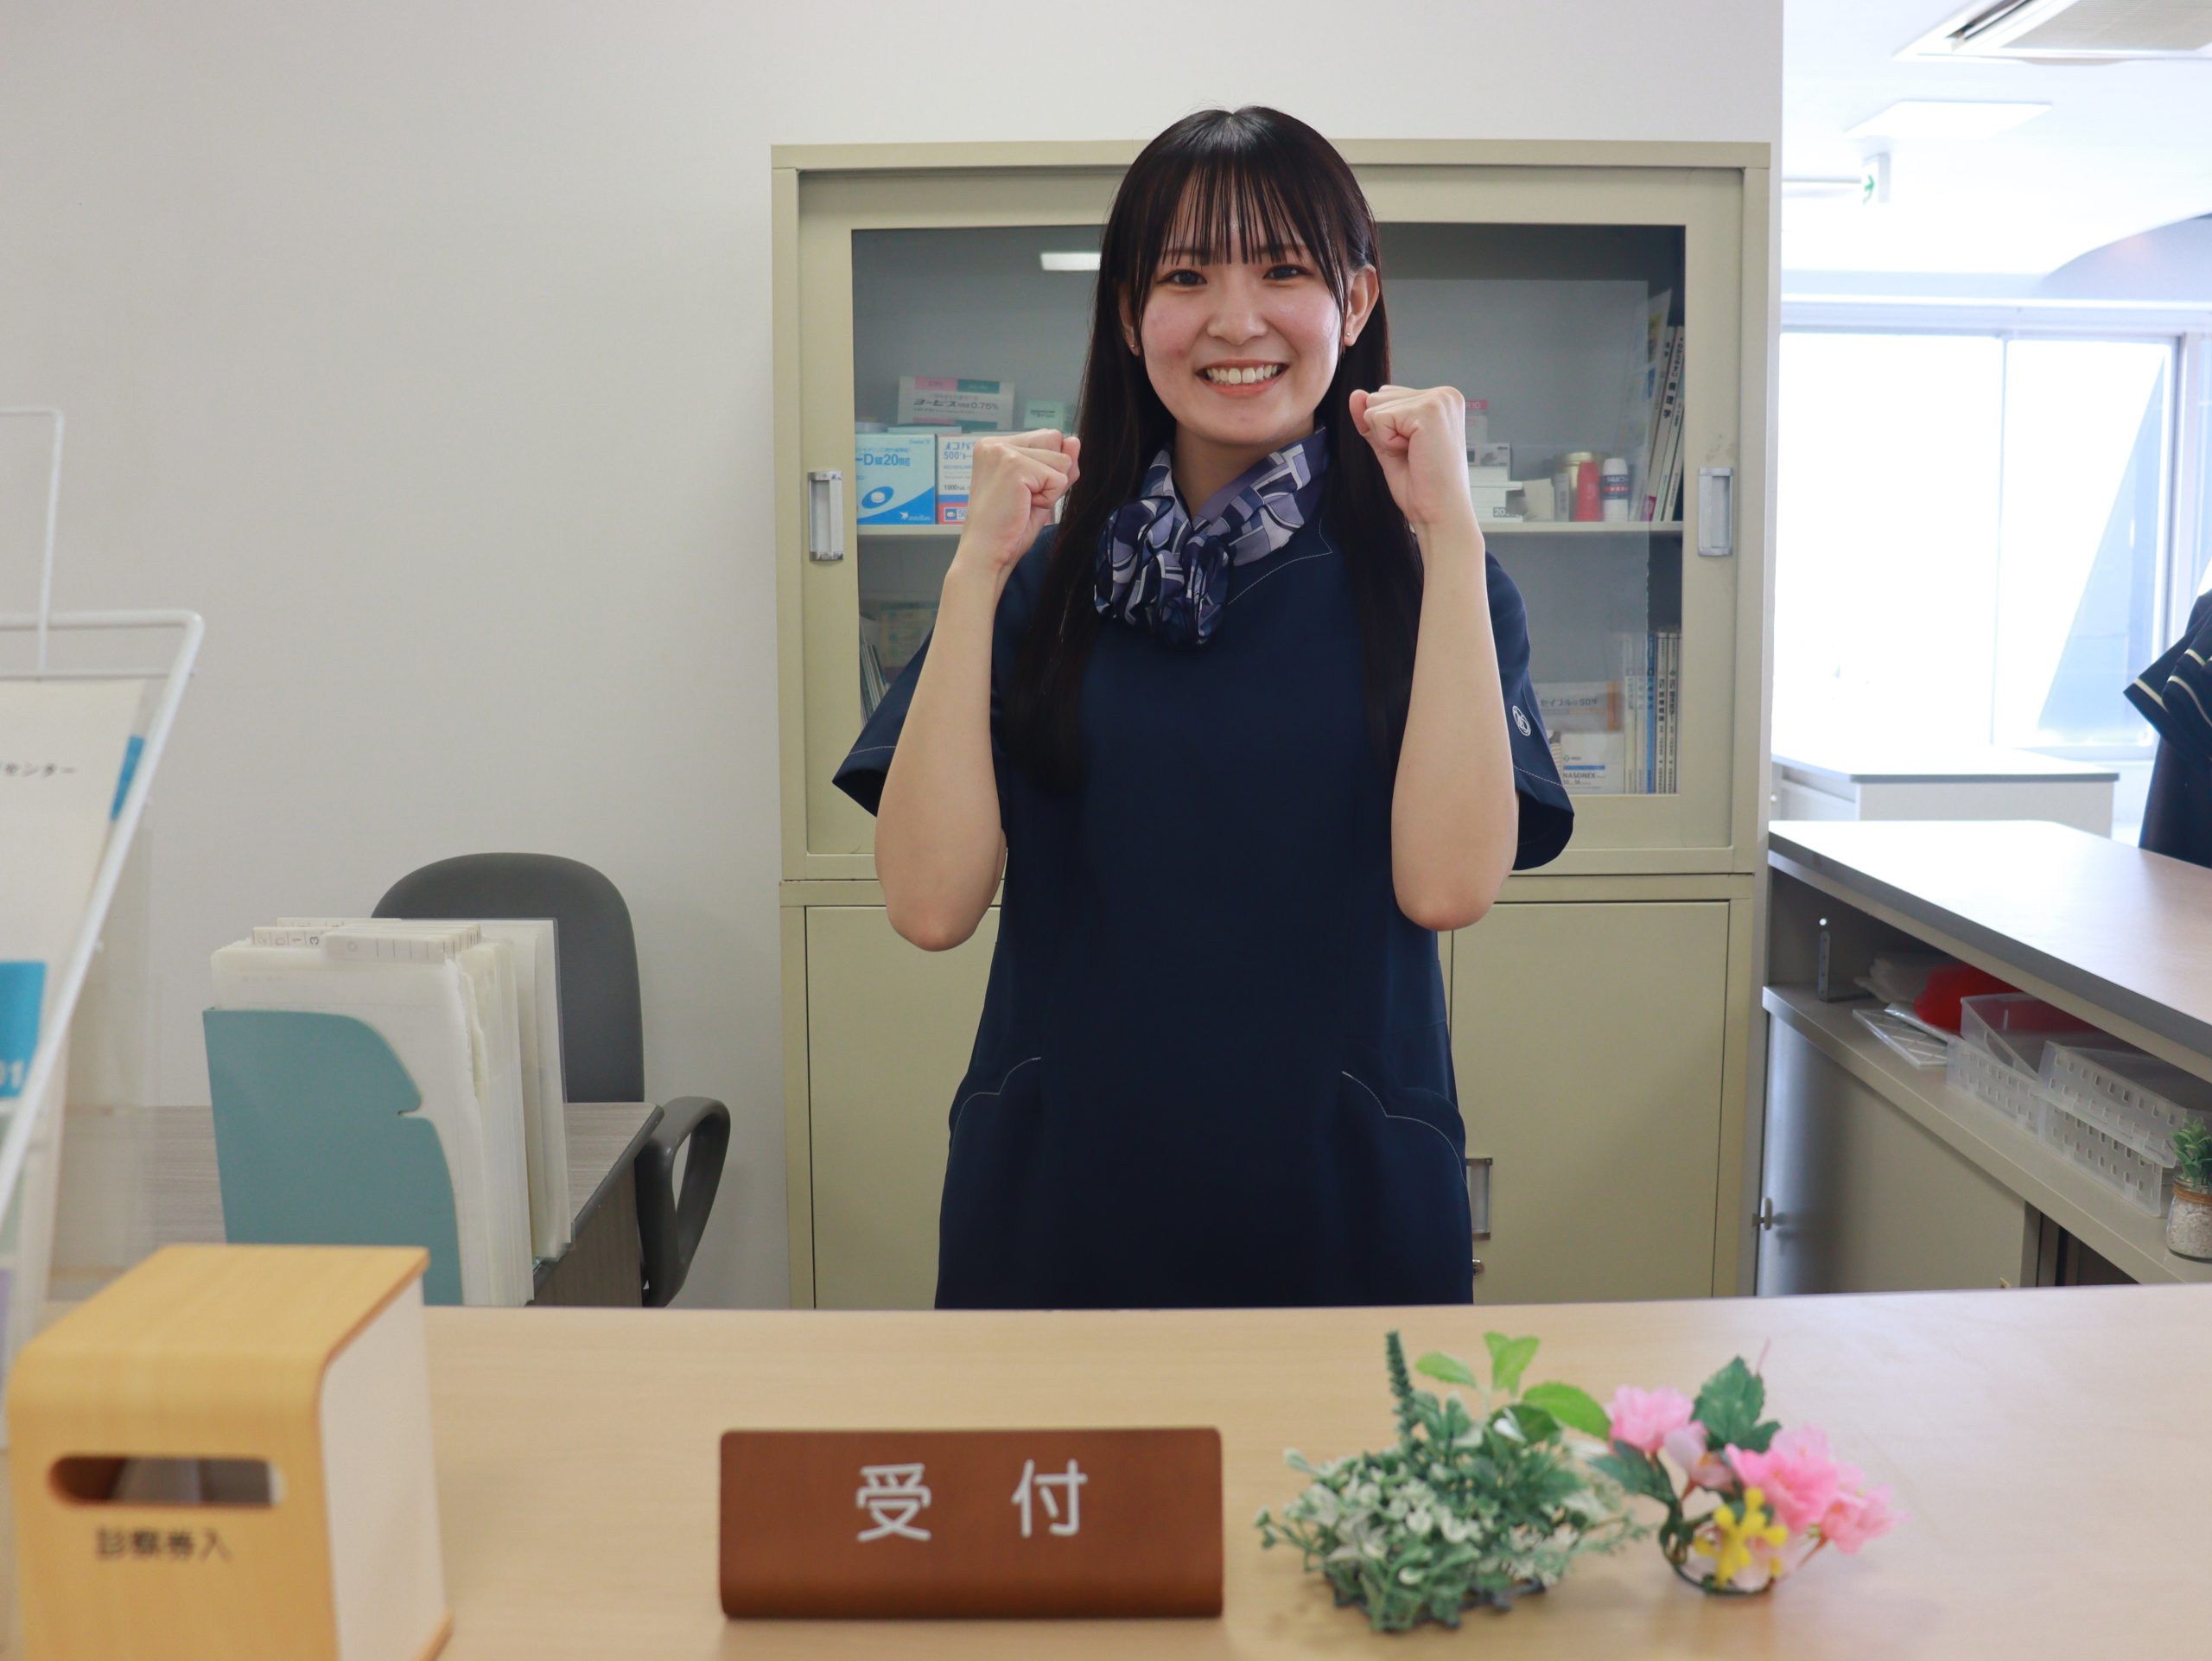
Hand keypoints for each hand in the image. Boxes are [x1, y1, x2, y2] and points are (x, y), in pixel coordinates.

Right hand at [955, 429, 1080, 574]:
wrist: (987, 555)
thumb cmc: (1008, 529)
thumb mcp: (1039, 490)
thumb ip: (1058, 465)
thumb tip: (1074, 441)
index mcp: (995, 445)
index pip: (1047, 437)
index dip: (1047, 469)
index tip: (1022, 493)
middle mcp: (995, 443)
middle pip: (1055, 440)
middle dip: (1051, 475)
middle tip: (1023, 500)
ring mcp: (1003, 452)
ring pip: (1060, 460)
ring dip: (1049, 489)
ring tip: (1022, 504)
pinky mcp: (1014, 466)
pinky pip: (1058, 478)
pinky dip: (1048, 498)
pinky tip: (1024, 507)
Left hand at [1349, 385, 1477, 535]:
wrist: (1440, 513)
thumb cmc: (1422, 486)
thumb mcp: (1389, 446)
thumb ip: (1373, 420)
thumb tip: (1356, 395)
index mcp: (1440, 400)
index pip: (1387, 397)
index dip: (1388, 430)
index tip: (1415, 451)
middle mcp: (1444, 394)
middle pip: (1378, 397)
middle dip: (1386, 431)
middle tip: (1415, 455)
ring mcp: (1438, 400)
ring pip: (1376, 406)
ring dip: (1387, 438)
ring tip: (1416, 454)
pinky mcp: (1429, 410)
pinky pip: (1379, 418)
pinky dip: (1388, 443)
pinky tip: (1414, 454)